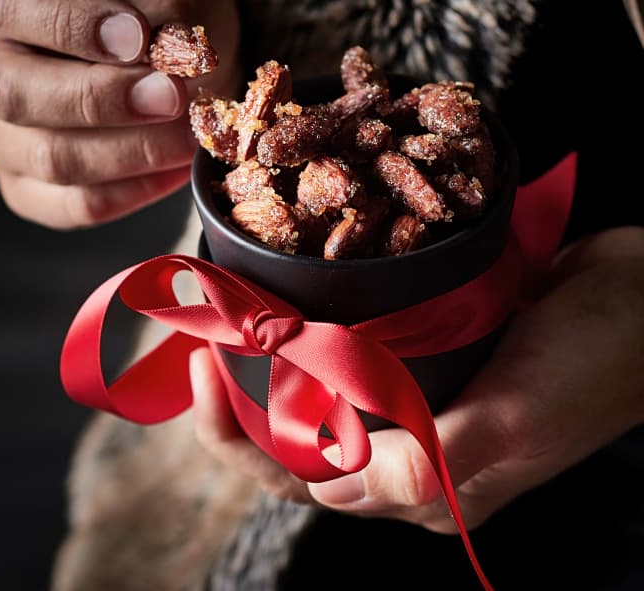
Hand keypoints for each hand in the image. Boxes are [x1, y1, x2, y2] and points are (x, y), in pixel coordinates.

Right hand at [0, 0, 239, 227]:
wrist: (162, 48)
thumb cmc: (152, 2)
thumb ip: (165, 19)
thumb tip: (173, 68)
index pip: (6, 4)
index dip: (72, 25)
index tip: (139, 37)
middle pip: (14, 93)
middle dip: (103, 101)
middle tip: (172, 97)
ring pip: (49, 159)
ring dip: (131, 152)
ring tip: (187, 135)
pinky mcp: (28, 186)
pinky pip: (74, 205)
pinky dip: (134, 191)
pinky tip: (174, 169)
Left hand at [189, 226, 643, 531]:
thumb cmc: (594, 359)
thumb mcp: (514, 416)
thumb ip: (426, 462)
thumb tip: (332, 489)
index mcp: (427, 489)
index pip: (305, 481)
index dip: (240, 437)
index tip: (203, 371)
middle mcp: (413, 454)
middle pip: (299, 443)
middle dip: (239, 400)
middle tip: (201, 338)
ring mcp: (418, 406)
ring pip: (321, 398)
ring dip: (269, 365)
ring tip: (227, 320)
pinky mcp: (427, 361)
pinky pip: (350, 358)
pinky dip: (312, 337)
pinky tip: (287, 305)